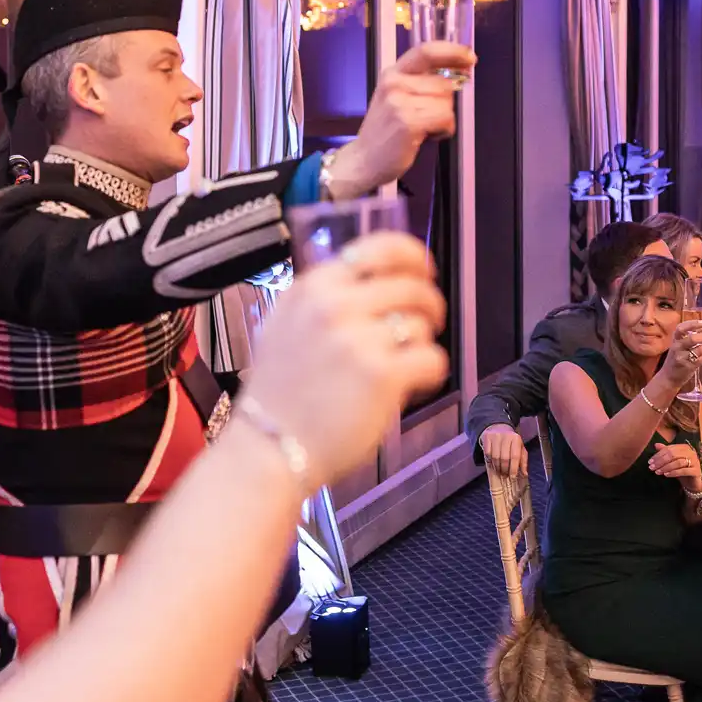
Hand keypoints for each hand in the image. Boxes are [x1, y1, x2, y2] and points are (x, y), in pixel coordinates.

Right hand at [238, 233, 446, 487]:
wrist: (268, 451)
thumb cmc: (280, 398)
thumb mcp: (286, 326)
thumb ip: (325, 300)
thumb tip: (374, 281)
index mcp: (311, 288)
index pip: (378, 250)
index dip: (412, 257)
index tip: (423, 271)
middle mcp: (333, 306)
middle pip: (411, 286)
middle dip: (429, 306)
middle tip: (427, 326)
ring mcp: (358, 339)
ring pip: (423, 323)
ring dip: (422, 345)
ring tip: (404, 367)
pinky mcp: (381, 375)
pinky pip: (433, 358)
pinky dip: (430, 374)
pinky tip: (412, 387)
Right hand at [326, 43, 473, 200]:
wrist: (363, 160)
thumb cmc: (385, 133)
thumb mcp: (395, 98)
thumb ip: (420, 83)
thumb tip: (456, 73)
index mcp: (393, 74)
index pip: (426, 51)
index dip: (452, 52)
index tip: (469, 57)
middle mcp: (394, 83)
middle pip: (444, 83)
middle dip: (446, 103)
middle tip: (428, 118)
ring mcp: (399, 102)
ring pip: (447, 102)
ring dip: (444, 118)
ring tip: (424, 128)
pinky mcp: (407, 121)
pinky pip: (445, 118)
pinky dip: (444, 130)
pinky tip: (428, 136)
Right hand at [478, 424, 527, 479]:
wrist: (498, 427)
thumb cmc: (511, 441)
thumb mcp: (520, 448)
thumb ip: (523, 461)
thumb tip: (524, 474)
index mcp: (516, 439)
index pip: (515, 456)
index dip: (513, 468)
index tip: (512, 477)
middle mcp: (506, 436)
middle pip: (504, 458)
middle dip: (504, 469)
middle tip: (505, 475)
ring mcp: (495, 436)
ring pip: (495, 457)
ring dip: (497, 467)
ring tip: (499, 471)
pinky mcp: (487, 437)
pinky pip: (487, 454)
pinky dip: (490, 461)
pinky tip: (493, 464)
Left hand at [646, 441, 701, 492]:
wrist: (693, 482)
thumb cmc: (682, 469)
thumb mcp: (672, 460)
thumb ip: (665, 452)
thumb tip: (656, 445)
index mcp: (684, 447)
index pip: (669, 449)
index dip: (658, 455)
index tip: (650, 462)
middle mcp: (691, 452)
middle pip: (673, 455)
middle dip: (660, 461)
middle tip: (652, 467)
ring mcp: (695, 461)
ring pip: (677, 462)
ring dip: (665, 467)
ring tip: (657, 472)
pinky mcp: (696, 471)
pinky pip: (683, 471)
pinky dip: (673, 472)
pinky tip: (666, 475)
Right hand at [655, 319, 701, 388]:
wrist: (668, 377)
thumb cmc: (676, 359)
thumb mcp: (678, 347)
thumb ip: (689, 339)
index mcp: (675, 340)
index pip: (681, 328)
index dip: (692, 324)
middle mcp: (676, 347)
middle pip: (693, 338)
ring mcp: (681, 357)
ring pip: (700, 349)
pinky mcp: (687, 367)